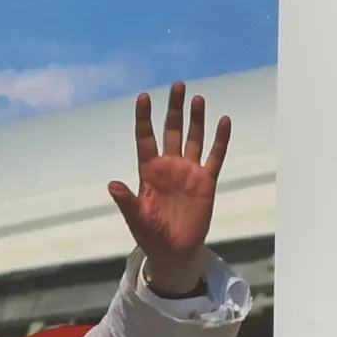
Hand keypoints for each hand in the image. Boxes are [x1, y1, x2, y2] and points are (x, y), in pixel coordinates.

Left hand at [106, 83, 230, 295]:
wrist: (174, 251)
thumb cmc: (150, 234)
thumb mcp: (136, 218)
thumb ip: (126, 201)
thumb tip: (112, 185)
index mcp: (148, 170)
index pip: (145, 137)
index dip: (144, 118)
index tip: (144, 96)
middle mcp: (169, 166)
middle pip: (171, 130)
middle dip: (174, 109)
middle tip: (177, 85)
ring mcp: (188, 172)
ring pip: (193, 139)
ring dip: (196, 119)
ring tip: (198, 98)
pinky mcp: (206, 182)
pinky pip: (215, 156)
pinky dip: (220, 140)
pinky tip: (224, 121)